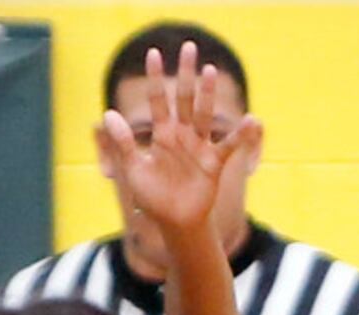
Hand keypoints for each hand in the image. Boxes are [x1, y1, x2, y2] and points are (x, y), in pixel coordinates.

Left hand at [96, 42, 258, 236]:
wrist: (175, 223)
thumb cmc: (153, 198)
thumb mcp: (133, 170)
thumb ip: (123, 143)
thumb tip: (108, 114)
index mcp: (162, 135)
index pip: (159, 101)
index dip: (156, 79)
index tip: (153, 54)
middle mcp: (182, 135)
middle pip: (184, 99)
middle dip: (186, 75)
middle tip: (189, 48)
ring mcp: (199, 146)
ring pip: (204, 114)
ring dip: (207, 94)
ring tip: (209, 71)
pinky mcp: (214, 162)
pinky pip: (229, 145)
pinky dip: (240, 135)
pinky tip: (250, 120)